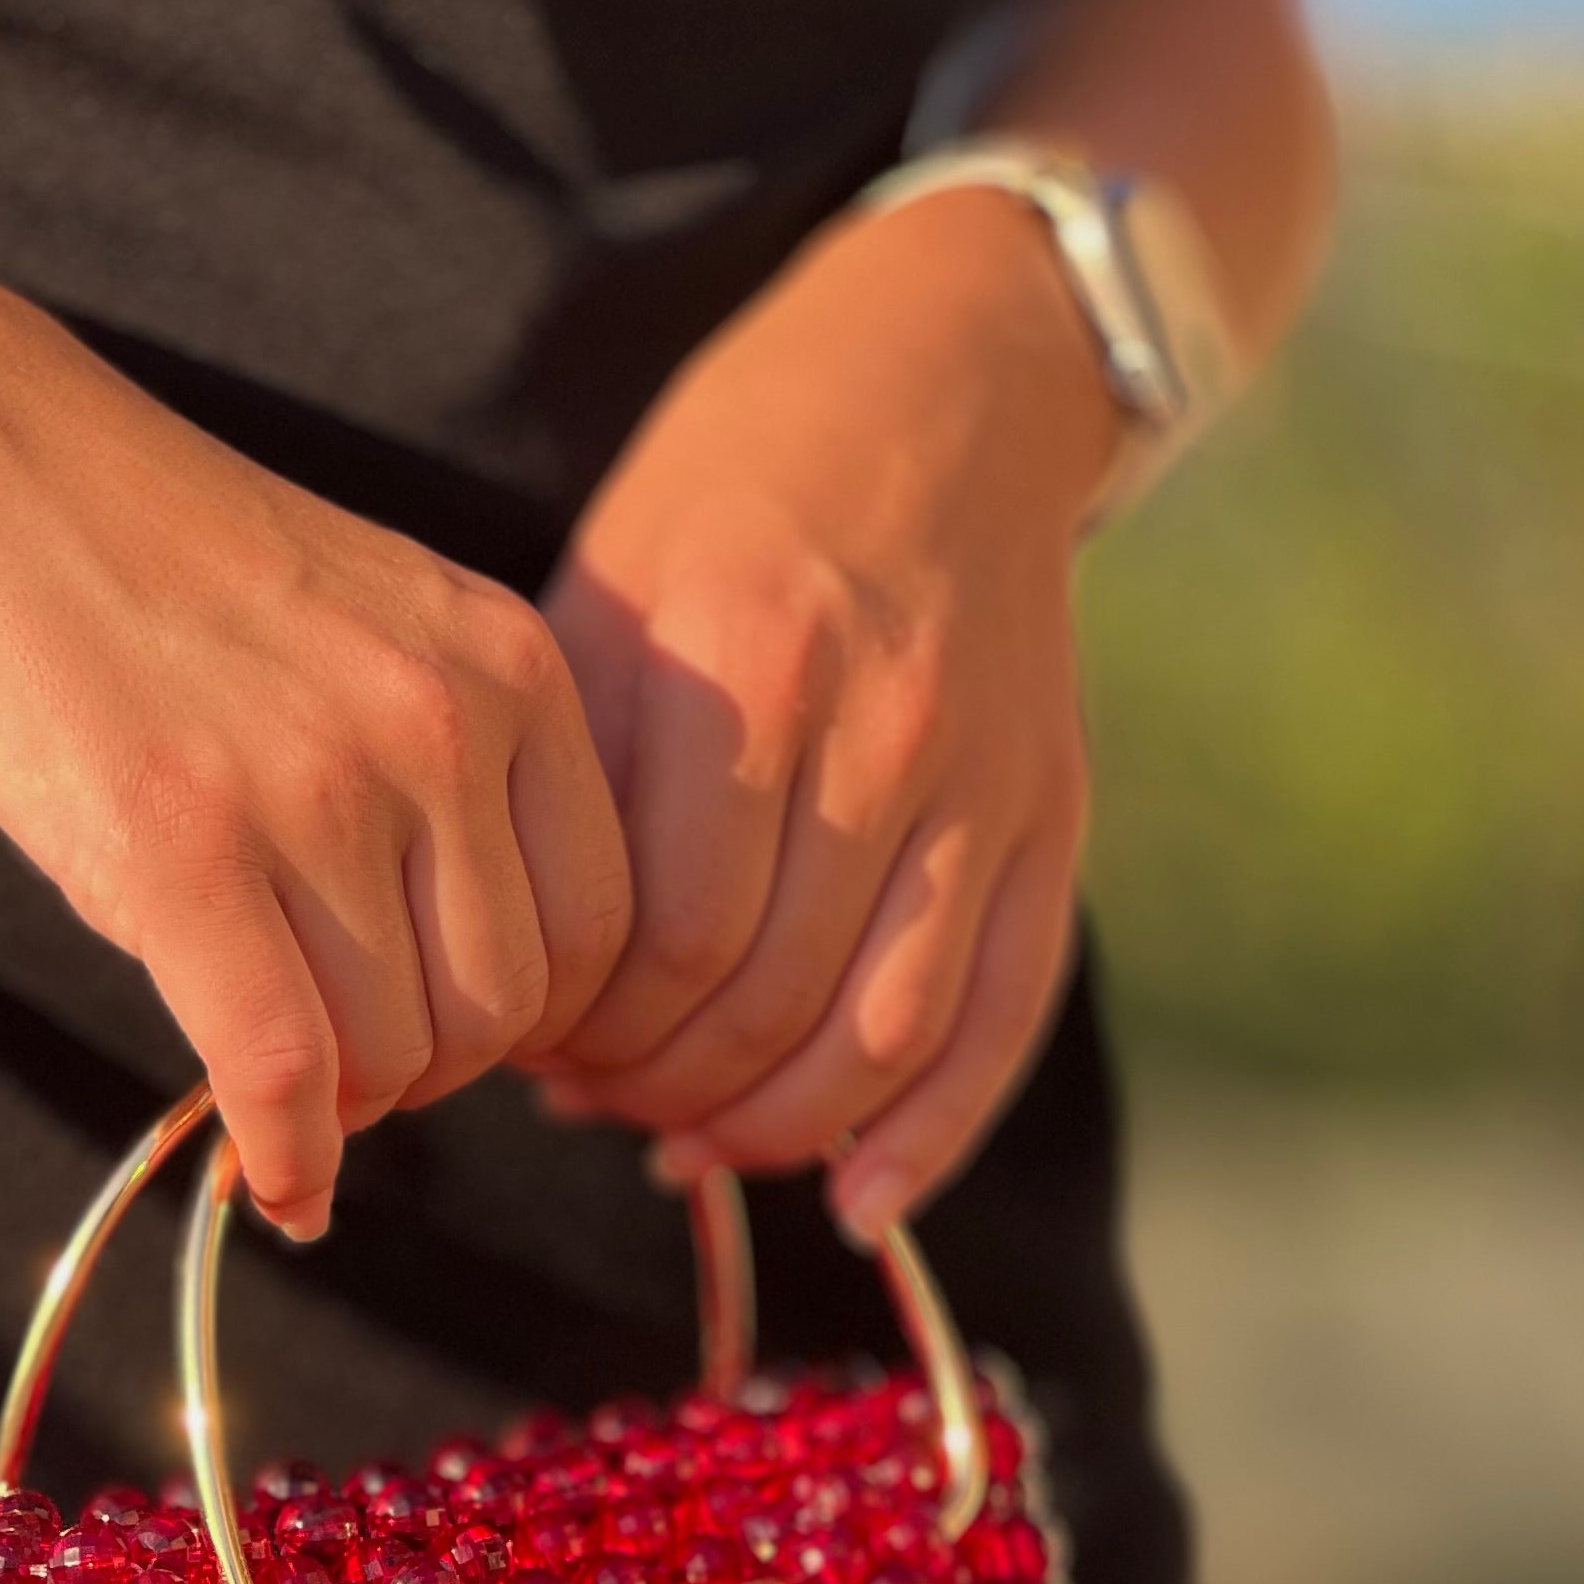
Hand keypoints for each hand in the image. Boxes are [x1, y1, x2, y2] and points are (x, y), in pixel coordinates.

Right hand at [0, 267, 629, 1239]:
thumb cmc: (160, 567)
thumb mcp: (374, 629)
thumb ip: (454, 777)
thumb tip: (484, 1006)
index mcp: (510, 665)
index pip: (602, 927)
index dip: (527, 1023)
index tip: (439, 1030)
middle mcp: (441, 722)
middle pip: (507, 1014)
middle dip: (430, 1074)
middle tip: (347, 1066)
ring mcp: (314, 786)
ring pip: (397, 1056)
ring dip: (346, 1109)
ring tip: (282, 1082)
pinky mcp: (181, 849)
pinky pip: (280, 1070)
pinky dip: (283, 1156)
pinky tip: (267, 1177)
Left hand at [533, 187, 1119, 1244]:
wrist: (949, 377)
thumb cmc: (734, 489)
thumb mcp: (609, 593)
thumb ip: (572, 784)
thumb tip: (533, 1005)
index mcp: (741, 668)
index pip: (654, 939)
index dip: (583, 1036)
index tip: (535, 1053)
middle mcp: (873, 730)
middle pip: (758, 1003)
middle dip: (659, 1089)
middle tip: (598, 1103)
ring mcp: (978, 777)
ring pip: (875, 1034)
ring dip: (771, 1127)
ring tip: (692, 1140)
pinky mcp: (1051, 811)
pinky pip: (1002, 1014)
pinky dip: (930, 1136)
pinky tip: (855, 1206)